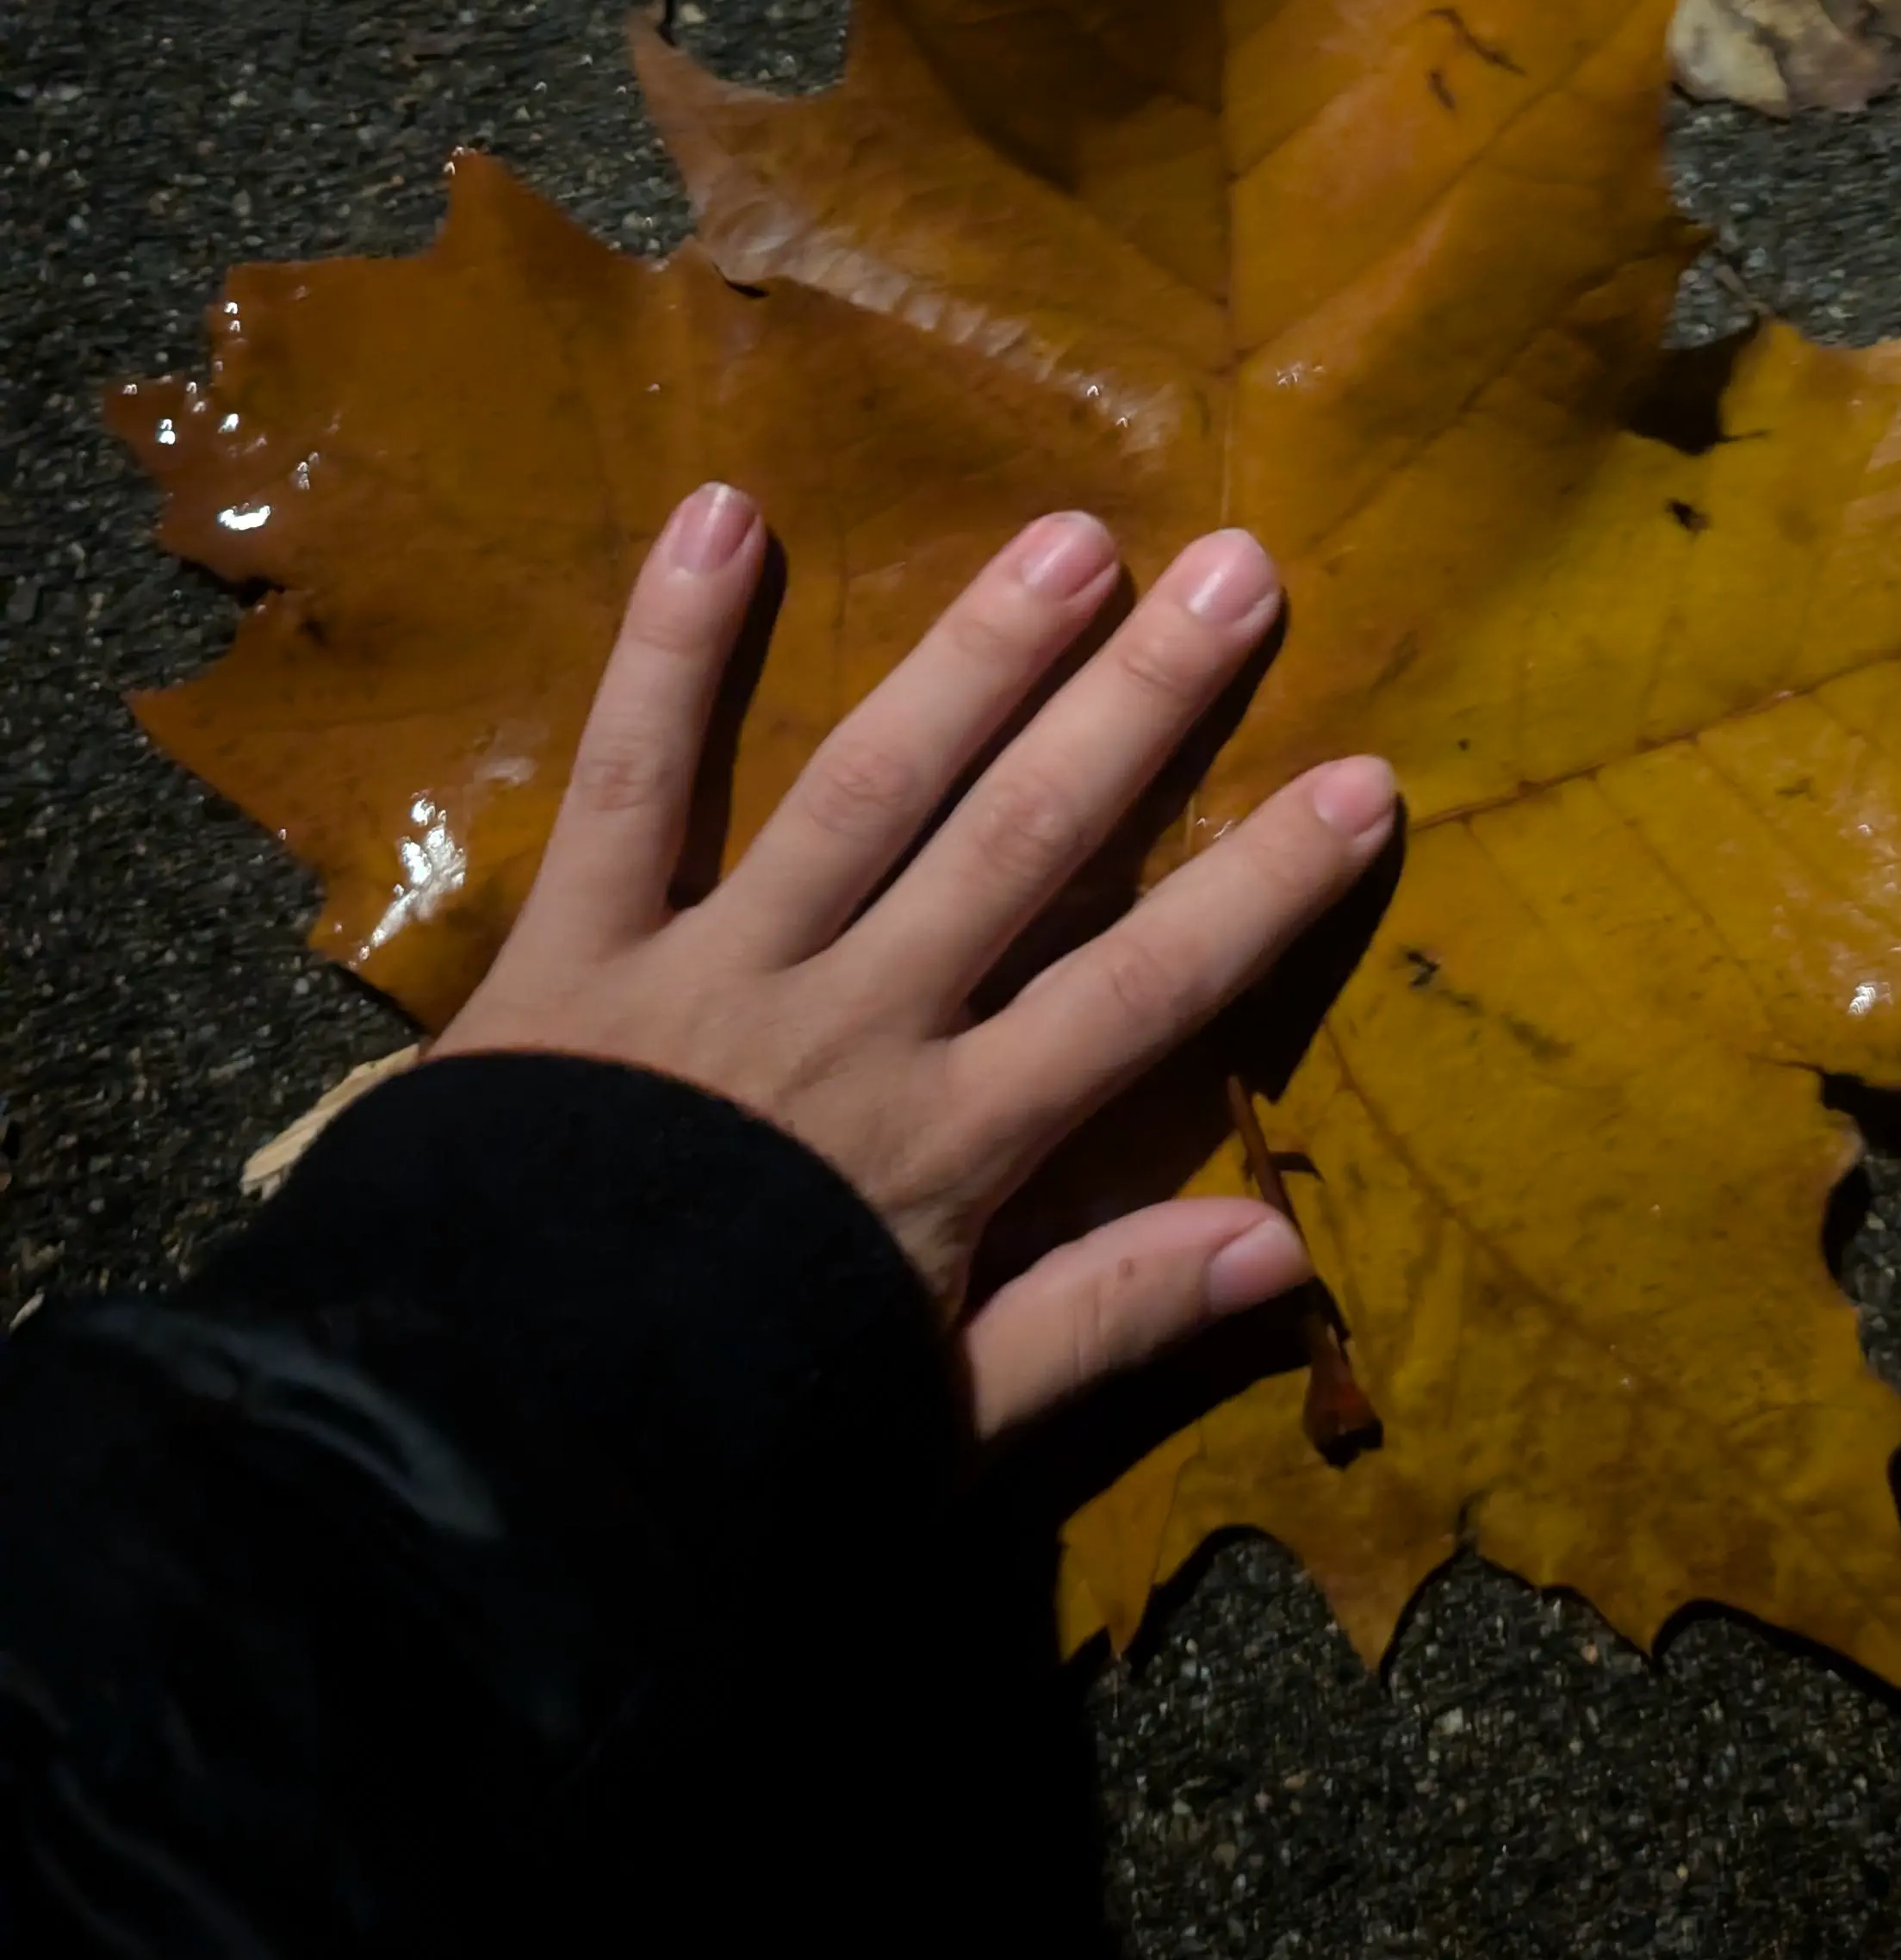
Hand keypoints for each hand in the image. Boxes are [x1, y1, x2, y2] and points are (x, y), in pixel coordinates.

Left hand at [431, 484, 1395, 1436]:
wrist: (478, 1448)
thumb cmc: (726, 1442)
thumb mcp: (940, 1423)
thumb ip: (1106, 1321)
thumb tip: (1288, 1247)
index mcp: (952, 1141)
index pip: (1144, 995)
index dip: (1261, 888)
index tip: (1364, 776)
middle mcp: (856, 1022)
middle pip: (1025, 842)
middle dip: (1143, 705)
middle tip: (1241, 569)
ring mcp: (715, 968)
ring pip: (866, 787)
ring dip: (973, 656)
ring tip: (1070, 538)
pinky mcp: (575, 946)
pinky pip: (626, 782)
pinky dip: (669, 649)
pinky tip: (725, 511)